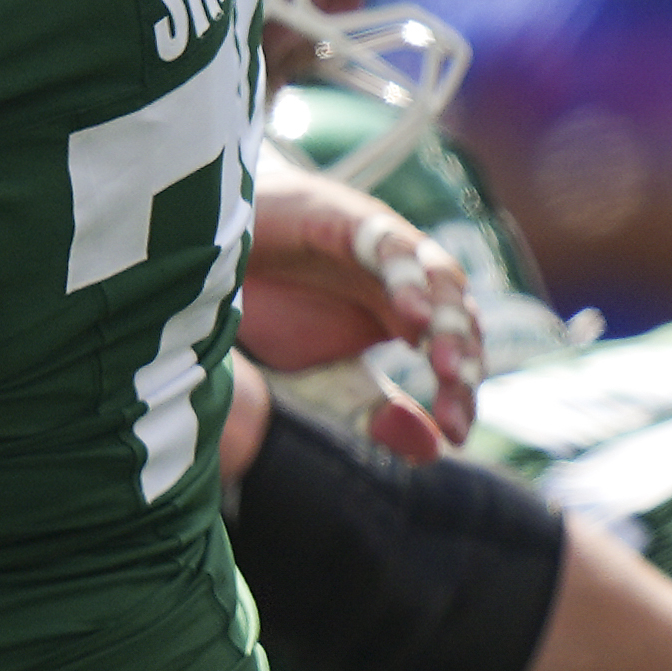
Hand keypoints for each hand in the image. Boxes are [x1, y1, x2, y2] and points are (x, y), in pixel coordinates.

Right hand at [242, 150, 483, 458]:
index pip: (455, 359)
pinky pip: (391, 245)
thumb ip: (371, 412)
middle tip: (456, 412)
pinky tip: (411, 314)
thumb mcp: (319, 377)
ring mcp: (386, 249)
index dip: (460, 396)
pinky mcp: (353, 220)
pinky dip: (406, 276)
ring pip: (440, 279)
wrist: (210, 247)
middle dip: (462, 366)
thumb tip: (431, 450)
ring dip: (448, 321)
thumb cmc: (270, 306)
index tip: (453, 438)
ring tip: (448, 367)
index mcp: (404, 320)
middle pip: (458, 321)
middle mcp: (407, 284)